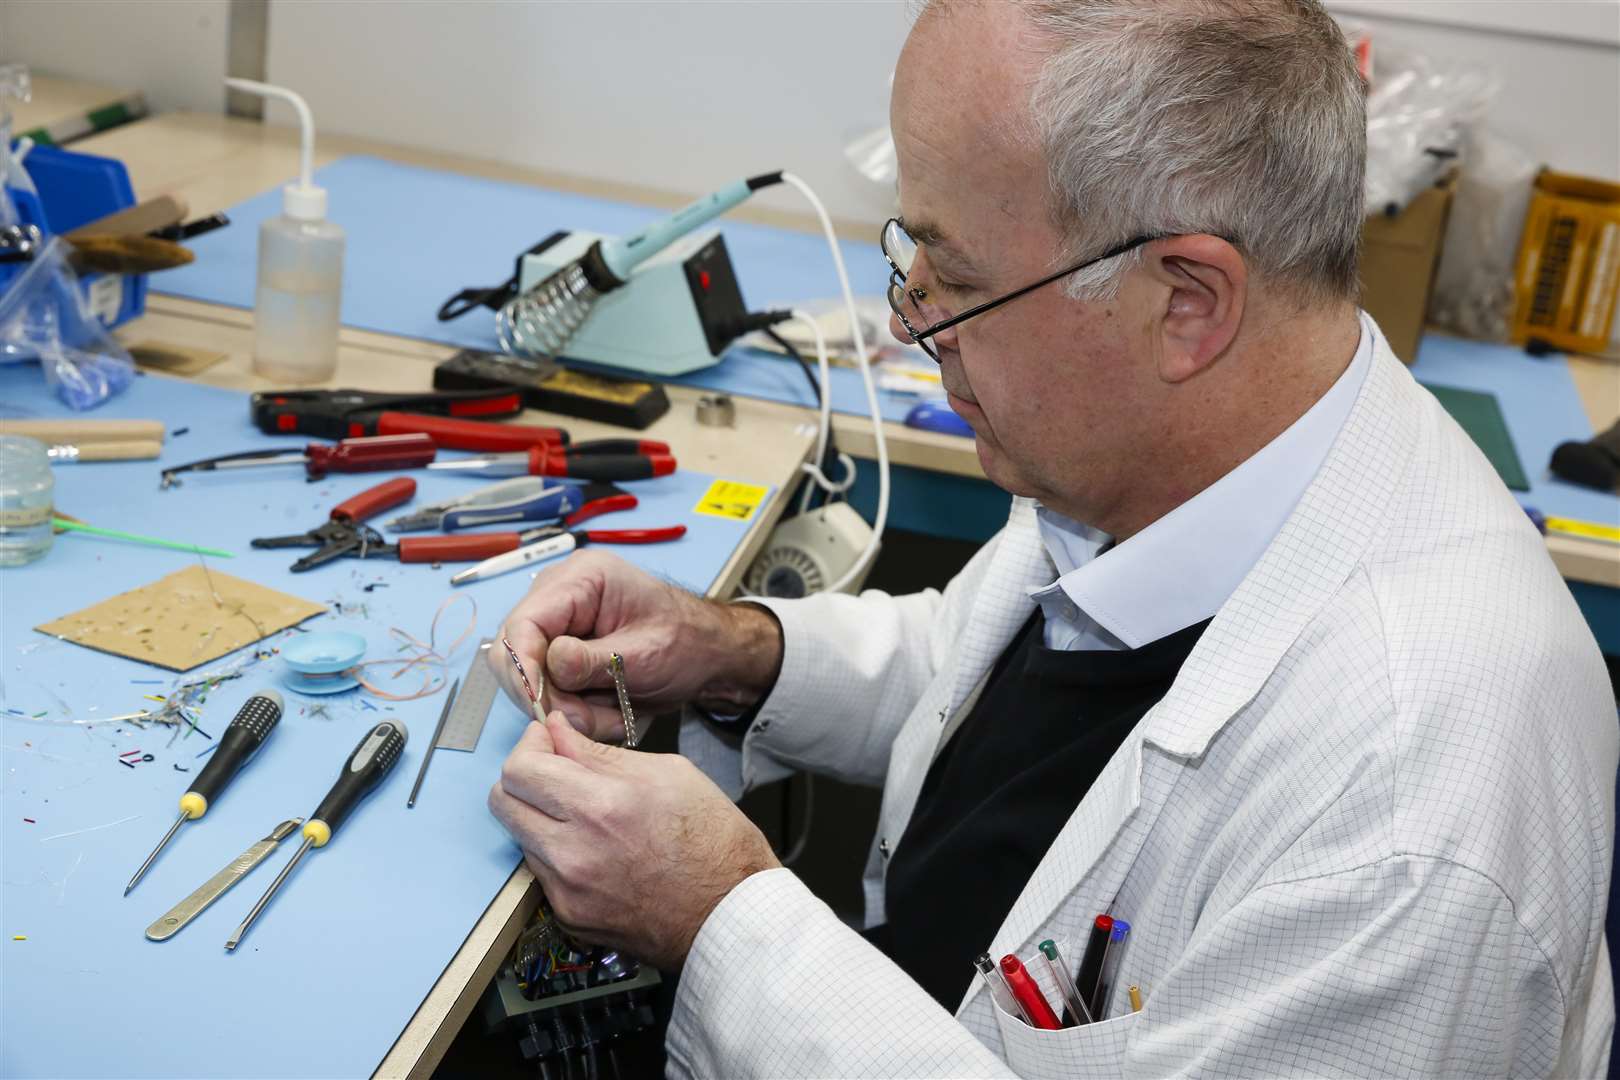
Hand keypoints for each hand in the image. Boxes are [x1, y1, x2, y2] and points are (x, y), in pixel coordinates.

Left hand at [488, 712, 780, 969]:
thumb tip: (558, 733)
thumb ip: (601, 754)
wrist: (731, 915)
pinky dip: (557, 851)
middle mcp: (574, 852)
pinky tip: (595, 848)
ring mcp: (567, 890)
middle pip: (502, 802)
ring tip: (584, 812)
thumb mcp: (669, 773)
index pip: (522, 768)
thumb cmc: (715, 841)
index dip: (530, 744)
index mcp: (602, 807)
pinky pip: (541, 870)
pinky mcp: (568, 915)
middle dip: (523, 776)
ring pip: (519, 835)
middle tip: (555, 769)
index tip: (548, 739)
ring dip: (540, 814)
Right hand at [490, 550, 781, 741]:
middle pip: (514, 654)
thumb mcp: (646, 654)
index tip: (539, 706)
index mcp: (581, 579)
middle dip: (548, 696)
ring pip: (528, 679)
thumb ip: (596, 660)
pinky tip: (607, 713)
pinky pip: (546, 689)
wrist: (707, 653)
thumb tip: (549, 664)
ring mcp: (556, 624)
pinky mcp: (559, 651)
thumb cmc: (686, 641)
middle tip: (589, 722)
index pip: (524, 623)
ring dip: (565, 709)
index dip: (523, 668)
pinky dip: (573, 710)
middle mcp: (558, 596)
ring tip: (612, 718)